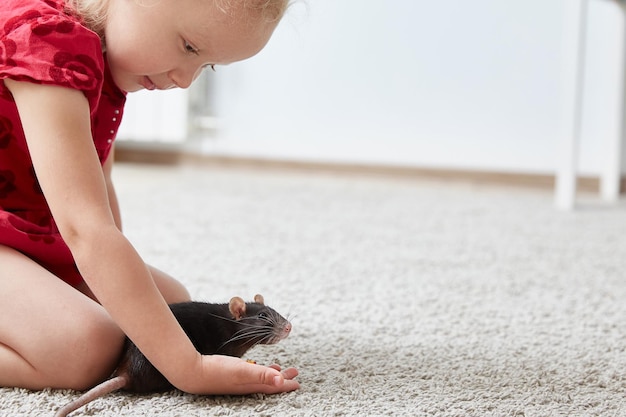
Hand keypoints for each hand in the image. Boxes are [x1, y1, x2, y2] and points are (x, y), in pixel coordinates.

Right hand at [182, 355, 299, 394]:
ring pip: (259, 379)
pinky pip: (248, 374)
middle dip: (282, 378)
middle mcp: (245, 385)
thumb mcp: (242, 371)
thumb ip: (262, 375)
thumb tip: (282, 381)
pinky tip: (254, 366)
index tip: (298, 382)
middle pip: (268, 383)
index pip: (273, 387)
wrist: (190, 371)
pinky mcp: (228, 374)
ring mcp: (236, 381)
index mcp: (251, 385)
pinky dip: (256, 370)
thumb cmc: (216, 371)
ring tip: (279, 369)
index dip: (286, 385)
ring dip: (270, 374)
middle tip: (294, 373)